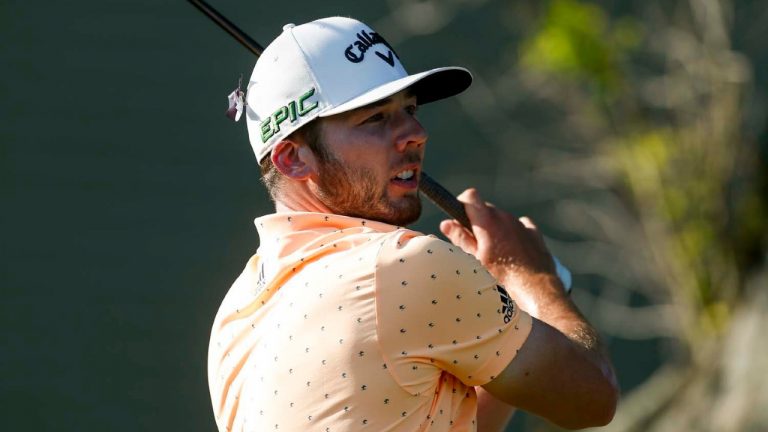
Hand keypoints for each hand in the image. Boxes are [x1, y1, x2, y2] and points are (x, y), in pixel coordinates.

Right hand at [439, 189, 564, 311]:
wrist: (535, 288)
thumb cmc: (501, 276)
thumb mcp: (475, 259)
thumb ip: (461, 238)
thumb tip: (446, 223)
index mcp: (488, 222)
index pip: (471, 196)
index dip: (462, 203)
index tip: (459, 216)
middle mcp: (505, 217)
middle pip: (486, 209)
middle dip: (478, 221)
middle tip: (474, 242)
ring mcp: (521, 224)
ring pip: (502, 218)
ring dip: (496, 229)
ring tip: (495, 252)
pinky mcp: (533, 233)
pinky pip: (520, 226)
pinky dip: (513, 233)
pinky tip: (513, 250)